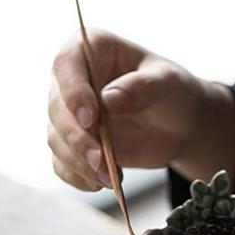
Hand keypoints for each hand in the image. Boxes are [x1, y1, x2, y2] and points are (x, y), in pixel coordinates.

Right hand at [48, 29, 234, 190]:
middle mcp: (72, 81)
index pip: (66, 66)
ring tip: (111, 178)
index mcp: (91, 50)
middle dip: (77, 140)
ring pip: (56, 140)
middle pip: (56, 109)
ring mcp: (69, 115)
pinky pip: (62, 164)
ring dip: (79, 163)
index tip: (91, 119)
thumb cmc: (173, 93)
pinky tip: (101, 184)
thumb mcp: (167, 83)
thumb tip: (108, 100)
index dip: (73, 93)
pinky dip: (78, 178)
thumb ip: (140, 88)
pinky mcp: (72, 145)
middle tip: (101, 162)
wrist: (178, 125)